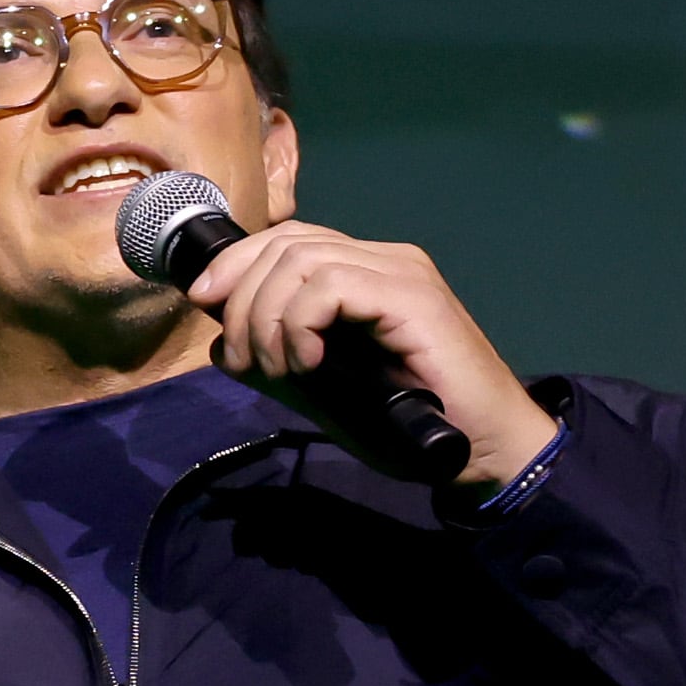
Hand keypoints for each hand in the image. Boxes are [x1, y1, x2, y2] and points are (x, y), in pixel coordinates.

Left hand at [180, 221, 552, 493]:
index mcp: (364, 272)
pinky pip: (330, 284)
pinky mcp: (412, 296)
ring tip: (278, 366)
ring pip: (300, 259)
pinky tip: (308, 362)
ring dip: (267, 316)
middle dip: (241, 296)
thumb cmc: (408, 422)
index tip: (205, 303)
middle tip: (243, 355)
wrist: (480, 446)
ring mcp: (400, 272)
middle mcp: (383, 260)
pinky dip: (301, 322)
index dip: (236, 264)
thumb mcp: (322, 389)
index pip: (286, 239)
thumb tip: (220, 348)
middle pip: (285, 242)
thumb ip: (275, 361)